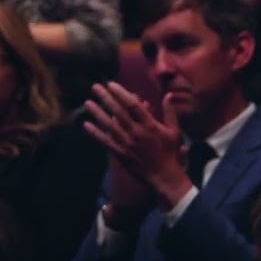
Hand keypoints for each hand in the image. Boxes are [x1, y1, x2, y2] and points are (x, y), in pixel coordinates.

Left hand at [84, 83, 191, 210]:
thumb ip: (170, 112)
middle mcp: (137, 132)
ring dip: (97, 113)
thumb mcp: (174, 131)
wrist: (165, 177)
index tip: (111, 84)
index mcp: (150, 125)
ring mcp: (127, 143)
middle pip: (118, 111)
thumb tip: (168, 94)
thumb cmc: (171, 153)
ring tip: (87, 102)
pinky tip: (86, 125)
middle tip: (95, 87)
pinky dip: (95, 133)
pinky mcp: (121, 154)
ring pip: (109, 125)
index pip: (133, 105)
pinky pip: (106, 141)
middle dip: (106, 98)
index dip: (121, 93)